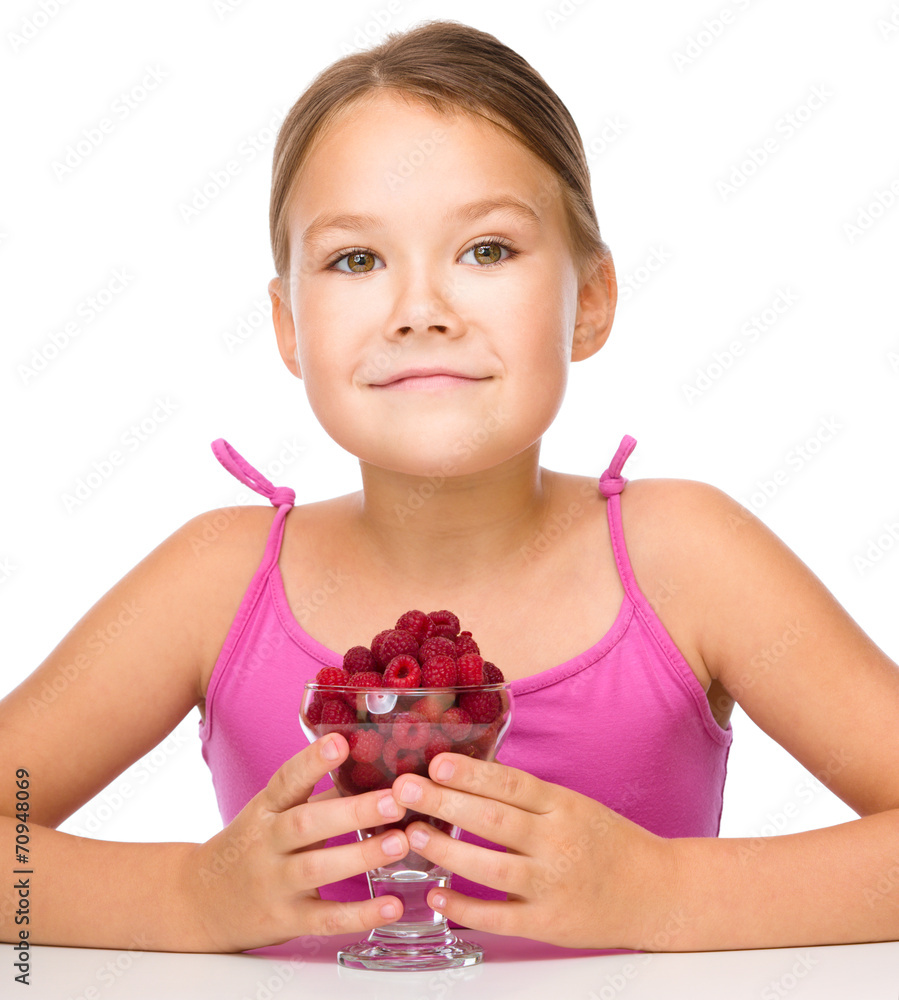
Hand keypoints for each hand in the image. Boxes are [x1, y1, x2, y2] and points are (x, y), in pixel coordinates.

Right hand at [181, 734, 409, 951]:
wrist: (200, 902)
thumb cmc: (251, 847)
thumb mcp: (274, 815)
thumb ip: (321, 795)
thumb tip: (375, 770)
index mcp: (265, 810)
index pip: (286, 780)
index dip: (312, 761)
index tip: (340, 742)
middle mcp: (266, 844)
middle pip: (306, 824)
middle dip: (352, 812)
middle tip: (394, 800)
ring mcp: (274, 884)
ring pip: (317, 869)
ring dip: (361, 856)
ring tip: (400, 843)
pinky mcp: (286, 920)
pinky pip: (325, 919)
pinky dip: (360, 915)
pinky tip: (393, 905)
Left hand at [390, 753, 671, 949]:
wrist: (656, 891)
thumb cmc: (609, 843)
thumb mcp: (575, 806)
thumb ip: (530, 799)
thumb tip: (470, 779)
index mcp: (564, 806)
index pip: (512, 784)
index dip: (473, 773)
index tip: (437, 763)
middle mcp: (559, 842)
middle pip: (495, 820)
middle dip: (445, 802)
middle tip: (406, 790)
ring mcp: (553, 884)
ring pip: (491, 868)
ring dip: (447, 850)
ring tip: (414, 835)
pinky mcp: (549, 922)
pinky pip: (499, 916)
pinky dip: (464, 907)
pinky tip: (437, 894)